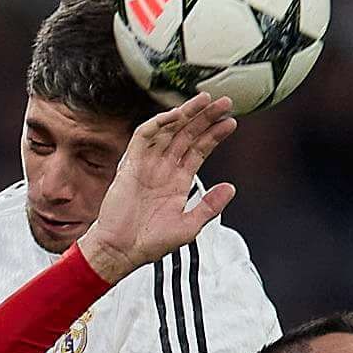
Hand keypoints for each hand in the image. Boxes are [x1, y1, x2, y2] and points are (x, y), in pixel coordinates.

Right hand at [79, 95, 236, 285]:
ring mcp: (147, 165)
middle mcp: (164, 169)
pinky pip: (144, 137)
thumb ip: (209, 206)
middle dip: (205, 117)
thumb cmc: (150, 242)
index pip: (199, 150)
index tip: (231, 122)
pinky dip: (158, 124)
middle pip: (187, 135)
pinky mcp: (130, 164)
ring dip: (186, 114)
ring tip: (205, 102)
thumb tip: (230, 189)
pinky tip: (175, 116)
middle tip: (224, 103)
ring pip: (169, 131)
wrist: (121, 251)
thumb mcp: (189, 226)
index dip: (214, 135)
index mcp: (178, 181)